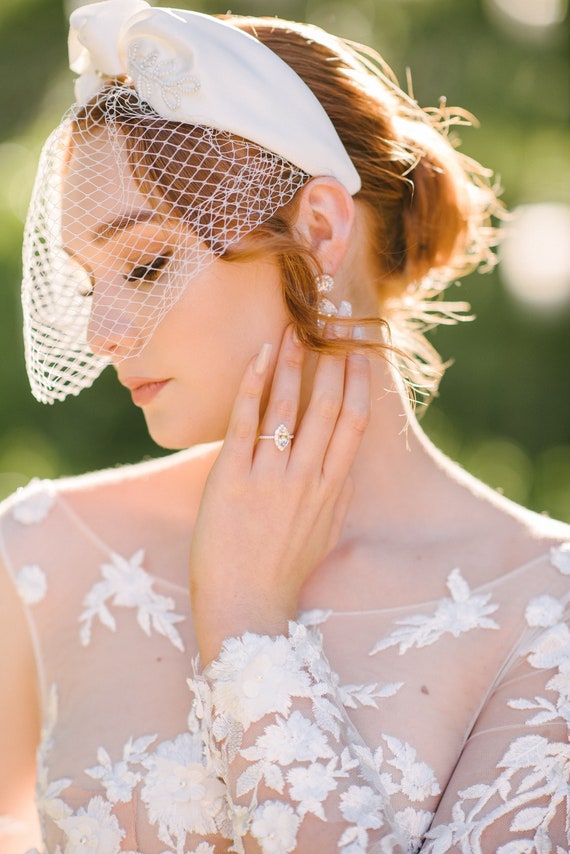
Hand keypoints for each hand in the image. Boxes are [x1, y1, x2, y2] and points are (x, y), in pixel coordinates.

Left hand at [189, 325, 369, 664]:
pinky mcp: (231, 478)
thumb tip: (347, 464)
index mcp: (332, 488)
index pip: (354, 422)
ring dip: (292, 362)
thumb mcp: (326, 535)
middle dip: (331, 359)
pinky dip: (252, 385)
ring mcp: (269, 476)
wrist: (245, 606)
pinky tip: (258, 356)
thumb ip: (339, 496)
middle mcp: (306, 477)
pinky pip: (245, 421)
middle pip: (326, 405)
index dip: (359, 382)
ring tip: (294, 328)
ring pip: (287, 405)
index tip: (359, 352)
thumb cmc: (284, 572)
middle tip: (331, 323)